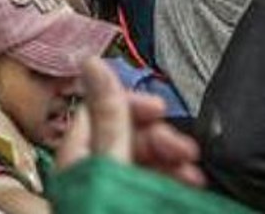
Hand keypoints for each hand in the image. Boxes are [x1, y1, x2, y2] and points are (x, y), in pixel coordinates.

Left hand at [57, 59, 204, 187]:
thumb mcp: (110, 166)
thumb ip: (108, 119)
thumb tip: (92, 64)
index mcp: (72, 160)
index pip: (99, 112)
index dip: (132, 104)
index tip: (160, 108)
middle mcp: (88, 177)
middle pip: (127, 138)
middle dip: (160, 138)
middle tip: (185, 150)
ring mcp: (110, 193)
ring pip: (144, 163)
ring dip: (172, 162)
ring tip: (192, 176)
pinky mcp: (131, 204)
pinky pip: (152, 185)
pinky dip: (172, 182)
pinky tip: (188, 186)